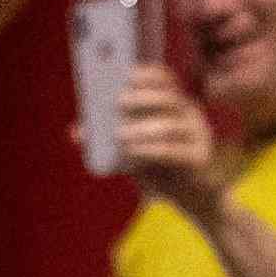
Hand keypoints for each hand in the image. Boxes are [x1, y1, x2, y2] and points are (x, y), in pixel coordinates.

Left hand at [108, 63, 226, 212]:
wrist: (195, 202)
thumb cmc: (163, 171)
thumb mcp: (134, 151)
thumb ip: (110, 139)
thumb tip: (75, 132)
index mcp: (175, 107)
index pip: (167, 81)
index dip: (148, 74)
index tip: (128, 75)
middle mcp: (190, 116)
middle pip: (169, 98)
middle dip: (143, 97)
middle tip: (119, 101)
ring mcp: (198, 137)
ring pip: (171, 125)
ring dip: (142, 128)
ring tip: (120, 134)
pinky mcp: (200, 160)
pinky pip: (175, 151)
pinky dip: (151, 150)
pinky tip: (133, 152)